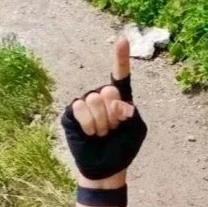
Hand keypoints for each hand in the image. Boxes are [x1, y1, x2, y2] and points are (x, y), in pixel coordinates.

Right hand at [62, 38, 146, 183]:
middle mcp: (101, 96)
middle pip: (108, 91)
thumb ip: (131, 112)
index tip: (122, 39)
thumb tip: (117, 102)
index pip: (120, 75)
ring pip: (93, 101)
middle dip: (113, 114)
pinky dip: (89, 125)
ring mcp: (85, 103)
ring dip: (101, 123)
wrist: (105, 167)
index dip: (121, 58)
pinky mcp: (71, 113)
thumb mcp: (136, 129)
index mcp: (120, 98)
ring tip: (102, 133)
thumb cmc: (123, 147)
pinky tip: (91, 134)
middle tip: (113, 128)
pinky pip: (80, 110)